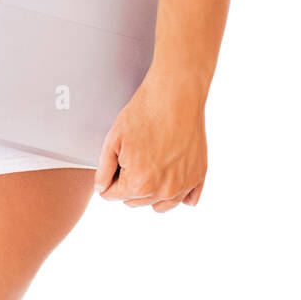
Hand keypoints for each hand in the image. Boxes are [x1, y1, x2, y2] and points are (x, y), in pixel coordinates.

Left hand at [93, 69, 207, 211]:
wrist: (175, 95)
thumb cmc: (144, 113)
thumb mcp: (113, 138)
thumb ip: (104, 169)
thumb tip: (102, 189)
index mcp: (139, 183)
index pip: (112, 196)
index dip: (109, 179)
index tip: (115, 163)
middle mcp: (163, 191)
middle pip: (135, 202)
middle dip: (128, 185)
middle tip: (132, 158)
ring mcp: (184, 185)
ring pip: (160, 204)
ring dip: (151, 192)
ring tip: (150, 165)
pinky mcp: (199, 177)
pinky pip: (186, 199)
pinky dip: (177, 192)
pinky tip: (170, 174)